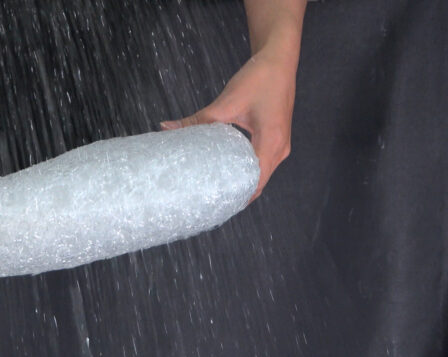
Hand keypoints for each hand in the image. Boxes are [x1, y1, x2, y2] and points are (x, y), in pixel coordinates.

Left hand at [160, 51, 296, 203]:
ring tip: (217, 191)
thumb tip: (166, 129)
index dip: (237, 197)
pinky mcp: (276, 137)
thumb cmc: (258, 78)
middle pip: (258, 182)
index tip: (216, 207)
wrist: (279, 58)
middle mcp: (280, 148)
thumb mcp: (225, 103)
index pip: (255, 182)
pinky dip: (246, 169)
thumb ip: (197, 120)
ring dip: (241, 182)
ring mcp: (280, 143)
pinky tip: (227, 171)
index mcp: (271, 144)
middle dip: (236, 193)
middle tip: (210, 202)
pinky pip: (261, 161)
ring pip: (260, 172)